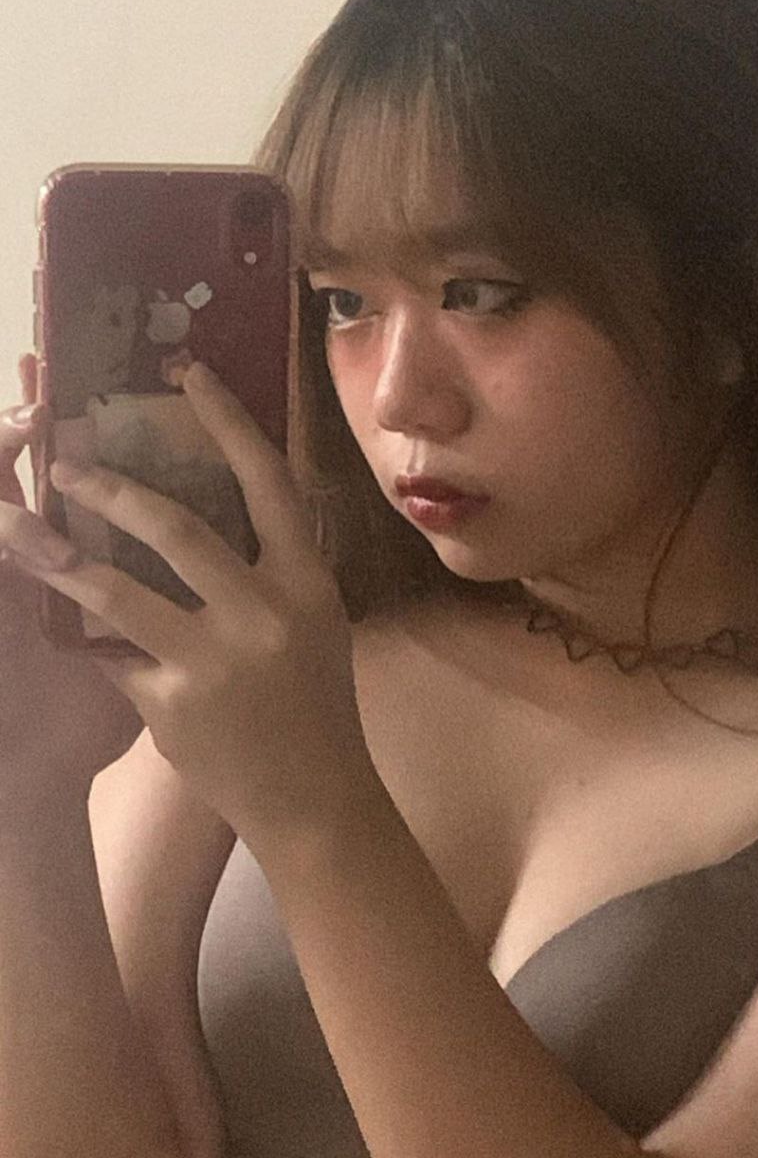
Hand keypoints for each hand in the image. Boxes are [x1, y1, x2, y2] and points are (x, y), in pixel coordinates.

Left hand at [21, 361, 374, 847]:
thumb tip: (200, 511)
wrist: (314, 797)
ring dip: (56, 557)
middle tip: (64, 466)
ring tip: (16, 529)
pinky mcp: (172, 705)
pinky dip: (91, 641)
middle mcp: (265, 613)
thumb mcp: (312, 622)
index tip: (190, 372)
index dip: (229, 422)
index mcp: (307, 582)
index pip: (269, 482)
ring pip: (118, 592)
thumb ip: (267, 570)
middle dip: (111, 489)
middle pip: (177, 528)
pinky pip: (113, 654)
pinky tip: (66, 635)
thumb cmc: (316, 702)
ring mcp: (215, 662)